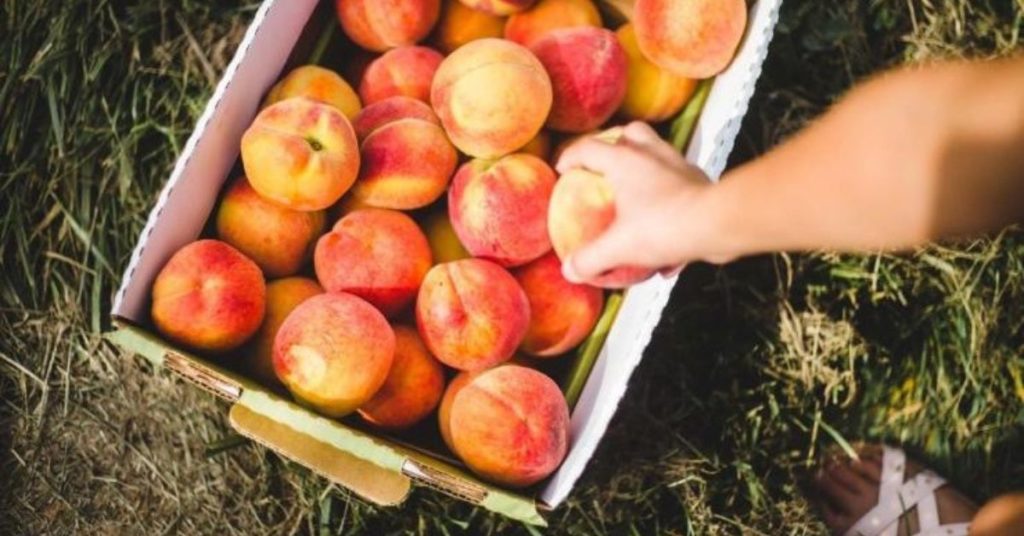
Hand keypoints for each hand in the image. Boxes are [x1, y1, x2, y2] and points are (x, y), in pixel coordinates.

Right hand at [554, 121, 719, 283]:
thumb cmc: (665, 225)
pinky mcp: (698, 180)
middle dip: (614, 145)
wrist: (718, 223)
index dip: (571, 157)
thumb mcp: (620, 246)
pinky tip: (663, 224)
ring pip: (657, 151)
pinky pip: (677, 180)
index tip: (563, 171)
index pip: (588, 148)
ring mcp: (677, 164)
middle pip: (628, 133)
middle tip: (605, 168)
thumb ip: (591, 258)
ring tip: (634, 190)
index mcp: (624, 160)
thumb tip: (570, 270)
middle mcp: (651, 153)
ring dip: (644, 165)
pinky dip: (666, 194)